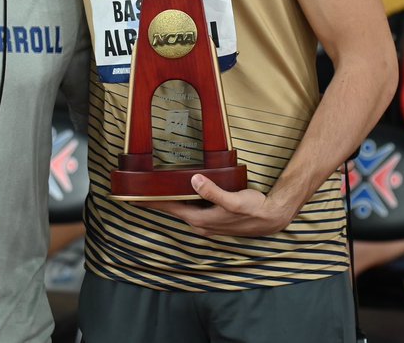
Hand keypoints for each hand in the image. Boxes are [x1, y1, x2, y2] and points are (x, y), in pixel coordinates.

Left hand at [145, 174, 292, 237]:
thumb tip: (194, 180)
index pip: (169, 208)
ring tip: (157, 187)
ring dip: (171, 199)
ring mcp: (207, 223)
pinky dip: (184, 200)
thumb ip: (212, 191)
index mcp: (200, 220)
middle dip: (157, 200)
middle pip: (173, 209)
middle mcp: (200, 224)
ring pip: (183, 208)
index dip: (150, 202)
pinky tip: (183, 191)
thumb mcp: (233, 200)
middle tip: (140, 187)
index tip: (133, 197)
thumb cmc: (253, 209)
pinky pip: (192, 208)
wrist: (271, 218)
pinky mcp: (214, 218)